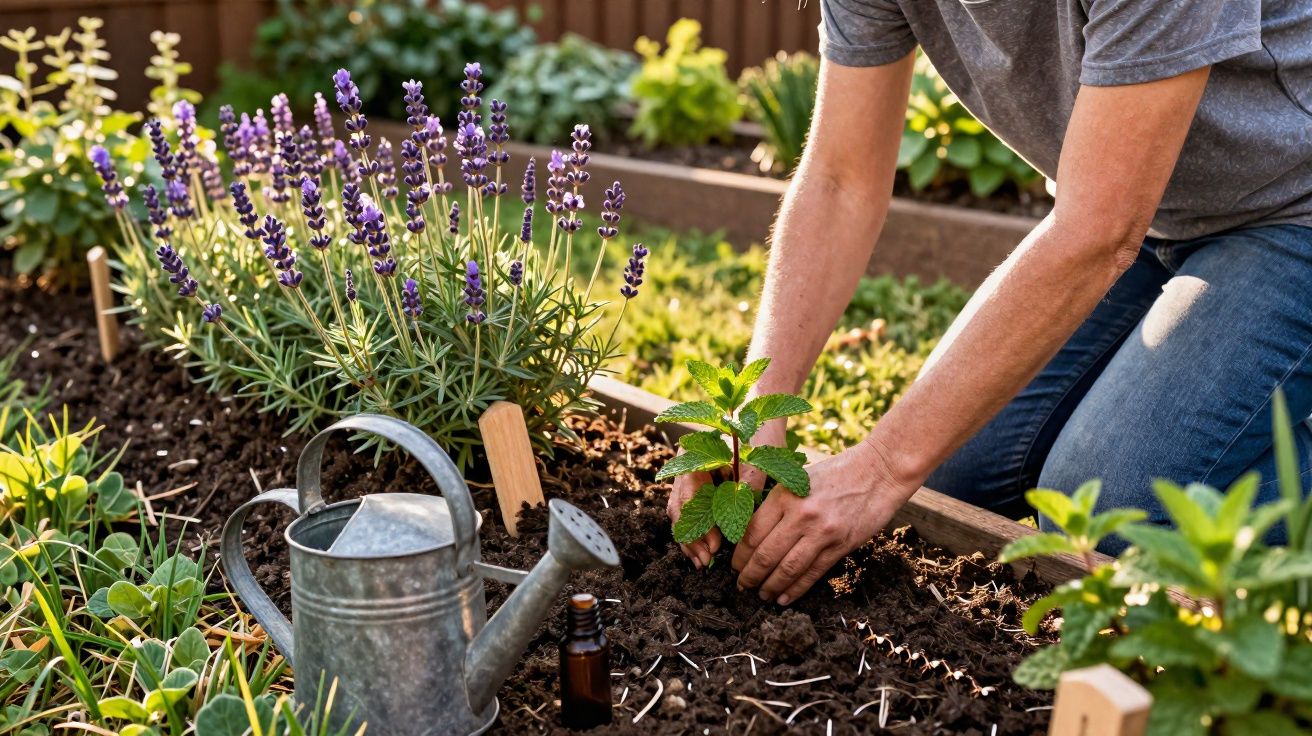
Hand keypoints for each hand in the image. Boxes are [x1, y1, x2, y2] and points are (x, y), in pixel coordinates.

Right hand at [667, 423, 781, 568]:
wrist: (761, 416)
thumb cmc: (761, 434)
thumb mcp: (759, 460)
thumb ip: (748, 486)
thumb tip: (740, 525)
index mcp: (694, 452)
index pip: (690, 493)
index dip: (701, 522)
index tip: (715, 544)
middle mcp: (684, 464)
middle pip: (680, 506)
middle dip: (691, 536)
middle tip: (706, 560)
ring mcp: (687, 476)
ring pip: (680, 513)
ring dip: (690, 539)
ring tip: (702, 562)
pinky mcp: (695, 487)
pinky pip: (688, 513)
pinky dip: (694, 533)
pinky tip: (702, 552)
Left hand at [731, 439, 917, 604]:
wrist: (878, 471)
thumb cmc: (836, 473)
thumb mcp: (798, 479)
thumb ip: (777, 503)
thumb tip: (752, 534)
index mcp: (784, 495)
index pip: (752, 532)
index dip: (739, 554)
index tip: (734, 564)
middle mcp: (800, 515)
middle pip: (765, 554)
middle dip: (749, 574)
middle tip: (742, 585)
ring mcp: (822, 532)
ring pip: (787, 568)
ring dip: (770, 586)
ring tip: (761, 594)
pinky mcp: (840, 545)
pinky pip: (813, 573)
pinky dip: (796, 589)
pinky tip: (784, 597)